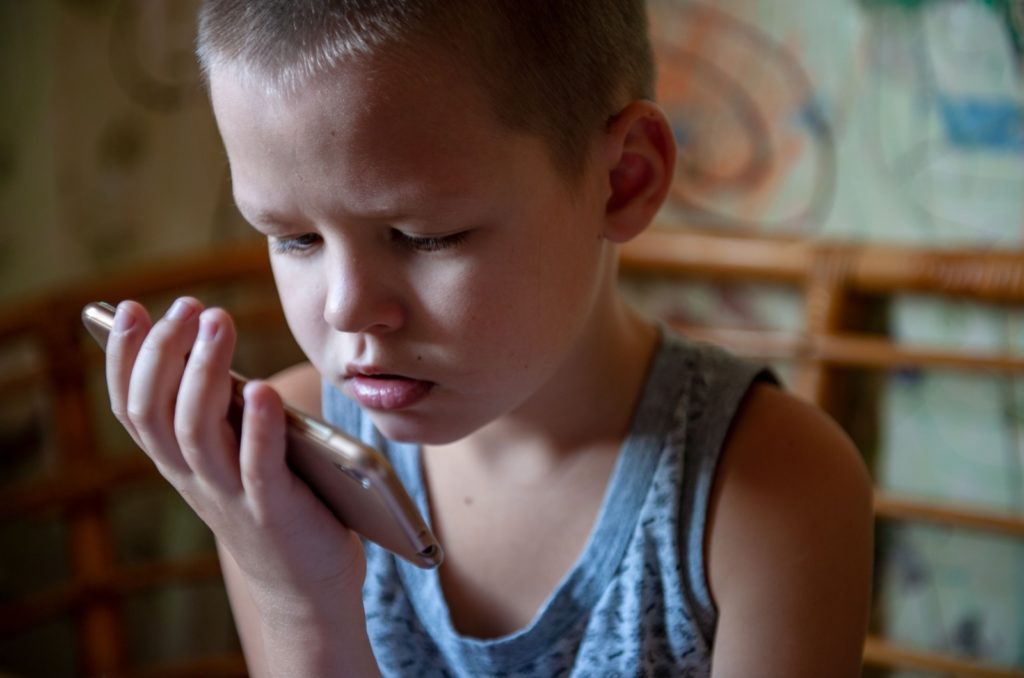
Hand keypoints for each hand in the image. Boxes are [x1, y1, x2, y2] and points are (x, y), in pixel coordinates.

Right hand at [104, 297, 366, 621]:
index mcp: (178, 461)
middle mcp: (194, 478)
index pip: (132, 406)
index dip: (123, 359)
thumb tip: (203, 334)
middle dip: (165, 352)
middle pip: (158, 412)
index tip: (129, 308)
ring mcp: (231, 497)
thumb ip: (217, 407)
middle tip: (188, 305)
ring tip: (218, 322)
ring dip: (204, 373)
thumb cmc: (271, 497)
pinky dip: (257, 427)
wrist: (305, 581)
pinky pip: (258, 467)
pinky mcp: (275, 512)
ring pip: (197, 433)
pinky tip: (260, 390)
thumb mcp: (231, 450)